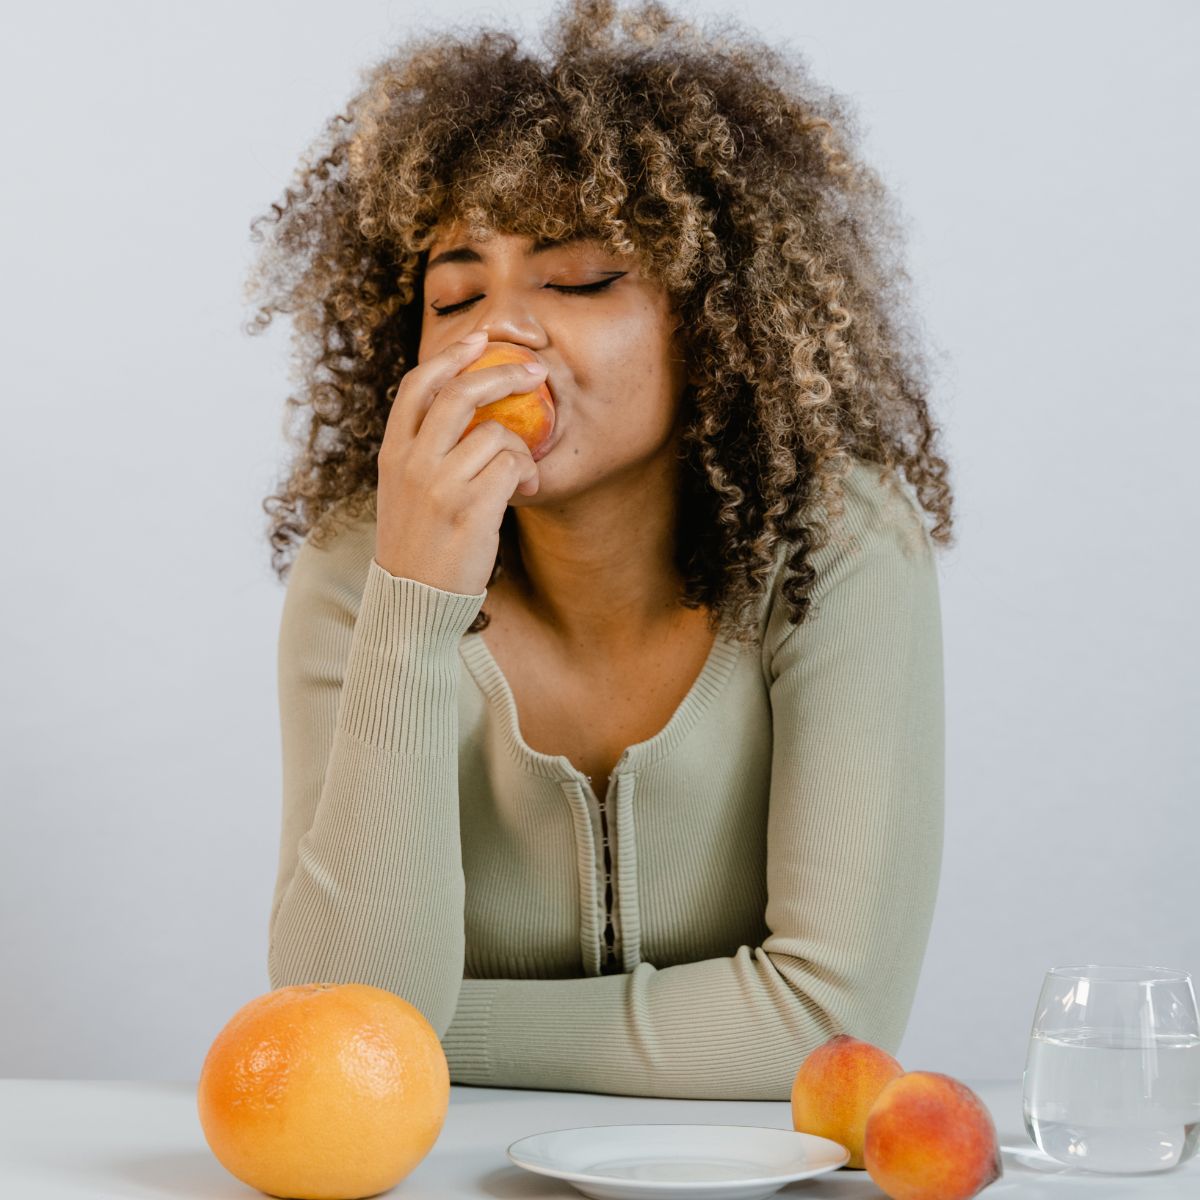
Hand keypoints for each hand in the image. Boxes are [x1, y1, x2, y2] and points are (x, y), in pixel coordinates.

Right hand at [374, 333, 546, 593]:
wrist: (412, 602)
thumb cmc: (417, 547)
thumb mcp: (402, 492)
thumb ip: (422, 453)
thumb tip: (464, 411)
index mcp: (392, 454)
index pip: (417, 386)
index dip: (451, 356)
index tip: (480, 340)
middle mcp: (411, 463)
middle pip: (460, 393)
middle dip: (503, 373)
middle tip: (535, 372)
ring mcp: (439, 486)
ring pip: (495, 432)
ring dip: (522, 445)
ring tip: (525, 471)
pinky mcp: (470, 510)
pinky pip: (511, 466)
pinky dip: (527, 472)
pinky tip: (526, 489)